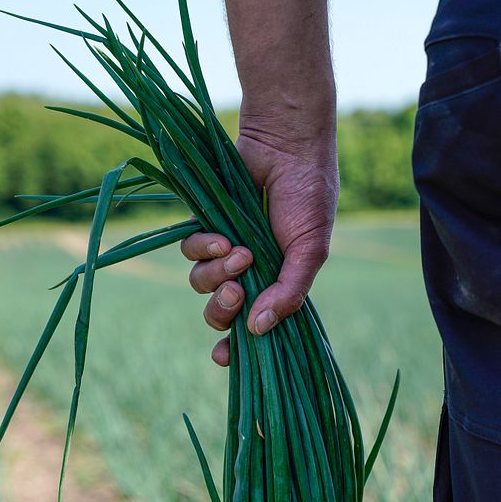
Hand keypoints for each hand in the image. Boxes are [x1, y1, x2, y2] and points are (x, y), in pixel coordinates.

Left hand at [181, 127, 337, 365]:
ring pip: (201, 283)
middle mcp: (247, 272)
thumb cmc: (308, 196)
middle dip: (222, 311)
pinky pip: (190, 251)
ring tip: (239, 252)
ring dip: (217, 275)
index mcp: (274, 285)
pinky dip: (203, 248)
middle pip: (218, 312)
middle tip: (237, 292)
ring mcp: (224, 250)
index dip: (234, 347)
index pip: (249, 327)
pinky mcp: (204, 226)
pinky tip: (223, 236)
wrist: (288, 144)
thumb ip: (288, 294)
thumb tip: (259, 331)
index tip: (224, 357)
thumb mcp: (310, 251)